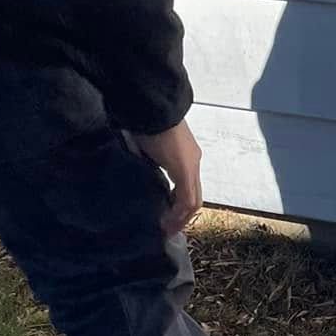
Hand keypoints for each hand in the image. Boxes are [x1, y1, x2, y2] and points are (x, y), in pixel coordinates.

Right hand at [136, 118, 202, 237]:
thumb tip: (141, 172)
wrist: (152, 106)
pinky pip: (186, 198)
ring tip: (168, 230)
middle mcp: (193, 162)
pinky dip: (178, 213)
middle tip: (169, 229)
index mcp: (186, 156)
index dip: (179, 204)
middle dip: (182, 215)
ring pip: (193, 200)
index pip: (187, 186)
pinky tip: (168, 222)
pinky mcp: (186, 169)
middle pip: (194, 196)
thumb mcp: (147, 147)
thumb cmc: (146, 121)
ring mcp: (192, 166)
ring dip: (181, 217)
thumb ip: (150, 161)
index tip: (167, 217)